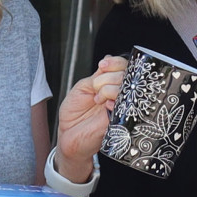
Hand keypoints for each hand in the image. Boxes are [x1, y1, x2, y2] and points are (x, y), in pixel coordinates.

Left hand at [55, 54, 127, 180]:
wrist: (69, 135)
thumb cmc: (74, 113)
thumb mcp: (83, 88)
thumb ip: (97, 76)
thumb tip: (108, 61)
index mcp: (110, 83)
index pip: (123, 66)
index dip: (115, 62)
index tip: (103, 64)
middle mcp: (119, 93)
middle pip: (126, 73)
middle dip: (108, 77)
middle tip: (95, 88)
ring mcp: (123, 105)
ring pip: (127, 86)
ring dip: (108, 89)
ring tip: (97, 99)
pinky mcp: (124, 118)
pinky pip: (127, 103)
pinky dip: (114, 99)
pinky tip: (105, 105)